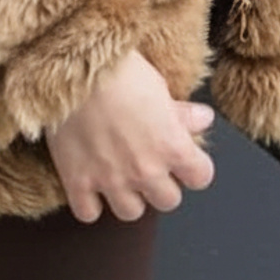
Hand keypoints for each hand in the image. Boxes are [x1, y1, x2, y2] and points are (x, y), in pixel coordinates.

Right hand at [45, 48, 215, 222]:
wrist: (75, 67)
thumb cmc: (120, 71)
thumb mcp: (159, 87)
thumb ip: (182, 113)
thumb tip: (204, 119)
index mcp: (172, 146)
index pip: (201, 177)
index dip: (194, 168)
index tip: (185, 161)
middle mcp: (146, 170)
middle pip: (168, 201)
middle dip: (161, 185)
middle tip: (150, 166)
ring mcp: (111, 179)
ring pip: (131, 212)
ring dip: (128, 197)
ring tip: (120, 176)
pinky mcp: (77, 181)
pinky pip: (88, 213)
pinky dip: (89, 202)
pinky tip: (90, 182)